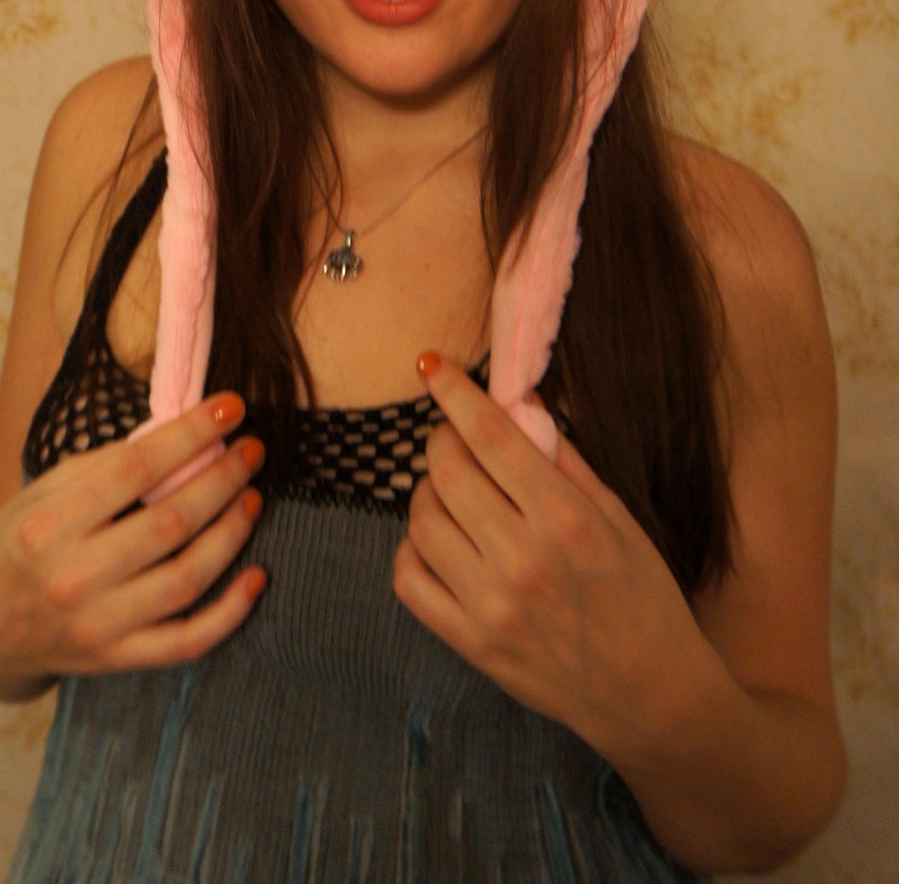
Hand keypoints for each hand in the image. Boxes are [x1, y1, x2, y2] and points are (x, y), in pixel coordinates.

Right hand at [0, 394, 265, 687]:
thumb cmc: (19, 542)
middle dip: (223, 477)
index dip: (191, 434)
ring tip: (252, 497)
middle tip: (252, 449)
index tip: (230, 408)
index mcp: (49, 525)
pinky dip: (230, 612)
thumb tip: (177, 436)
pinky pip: (187, 641)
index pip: (137, 469)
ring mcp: (96, 626)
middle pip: (171, 522)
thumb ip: (104, 465)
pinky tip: (257, 576)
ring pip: (187, 578)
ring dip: (232, 532)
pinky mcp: (115, 660)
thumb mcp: (43, 491)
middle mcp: (72, 577)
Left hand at [394, 355, 704, 762]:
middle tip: (453, 436)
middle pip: (447, 473)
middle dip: (441, 440)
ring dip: (428, 493)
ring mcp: (490, 607)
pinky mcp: (470, 643)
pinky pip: (409, 580)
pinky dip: (412, 548)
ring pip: (421, 522)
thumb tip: (517, 402)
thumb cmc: (644, 596)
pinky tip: (439, 540)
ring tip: (454, 492)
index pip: (490, 438)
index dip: (454, 393)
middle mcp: (522, 560)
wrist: (652, 695)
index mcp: (566, 520)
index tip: (433, 366)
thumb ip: (563, 459)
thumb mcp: (618, 516)